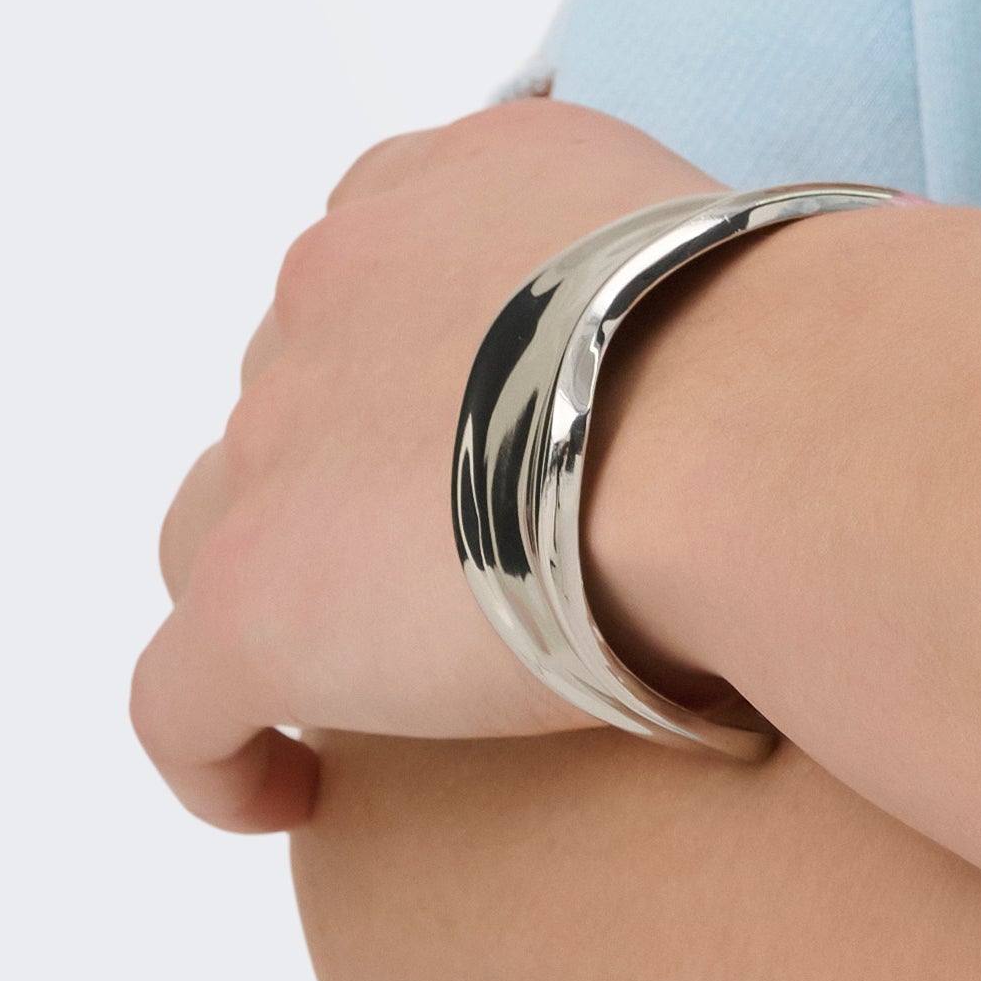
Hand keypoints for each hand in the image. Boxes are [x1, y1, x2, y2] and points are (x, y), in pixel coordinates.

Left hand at [133, 99, 728, 834]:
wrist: (760, 425)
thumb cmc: (804, 354)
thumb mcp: (733, 250)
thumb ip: (678, 281)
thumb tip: (738, 350)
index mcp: (446, 185)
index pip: (373, 262)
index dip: (409, 369)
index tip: (472, 444)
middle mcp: (334, 282)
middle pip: (294, 399)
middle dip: (359, 486)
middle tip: (470, 579)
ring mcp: (276, 439)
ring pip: (218, 531)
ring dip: (288, 598)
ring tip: (375, 688)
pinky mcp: (254, 599)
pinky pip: (177, 700)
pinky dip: (216, 751)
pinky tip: (288, 796)